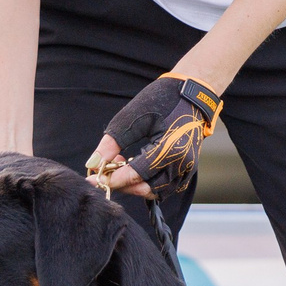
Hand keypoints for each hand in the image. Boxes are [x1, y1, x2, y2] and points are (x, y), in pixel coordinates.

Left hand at [93, 75, 222, 201]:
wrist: (193, 94)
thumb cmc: (164, 99)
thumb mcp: (132, 117)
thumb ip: (112, 143)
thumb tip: (94, 164)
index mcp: (170, 150)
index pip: (135, 175)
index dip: (111, 179)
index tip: (92, 179)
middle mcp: (181, 164)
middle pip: (145, 188)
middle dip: (122, 183)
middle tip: (106, 170)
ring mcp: (187, 169)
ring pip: (155, 191)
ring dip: (134, 183)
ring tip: (121, 164)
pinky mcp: (187, 170)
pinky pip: (164, 186)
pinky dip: (147, 181)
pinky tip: (135, 164)